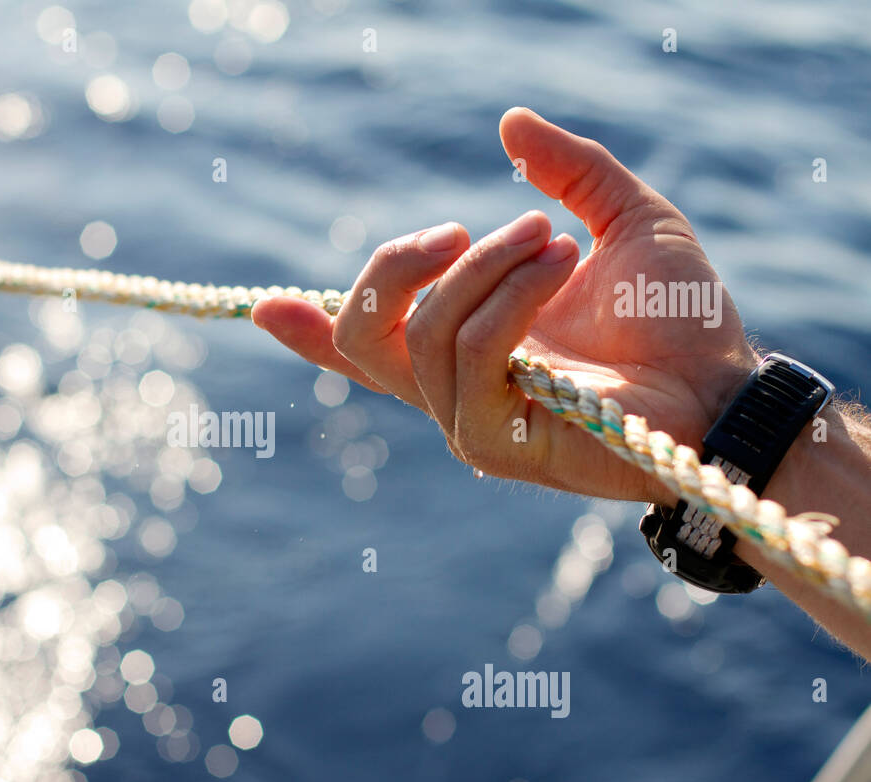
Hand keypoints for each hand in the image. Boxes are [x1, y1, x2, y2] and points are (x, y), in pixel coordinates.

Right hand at [251, 107, 759, 505]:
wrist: (728, 385)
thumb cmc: (679, 316)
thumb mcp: (625, 219)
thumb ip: (567, 173)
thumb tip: (510, 124)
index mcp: (466, 346)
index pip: (367, 346)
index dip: (308, 332)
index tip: (262, 306)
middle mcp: (454, 389)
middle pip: (363, 334)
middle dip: (395, 264)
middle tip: (463, 225)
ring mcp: (470, 423)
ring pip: (425, 335)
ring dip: (486, 270)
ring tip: (553, 239)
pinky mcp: (497, 446)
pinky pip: (470, 361)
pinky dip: (510, 302)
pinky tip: (560, 267)